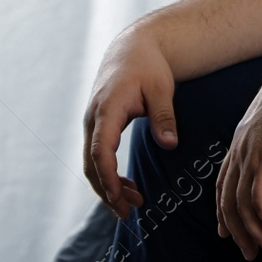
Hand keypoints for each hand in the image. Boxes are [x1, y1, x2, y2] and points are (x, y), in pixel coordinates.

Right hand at [82, 25, 179, 219]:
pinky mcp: (98, 126)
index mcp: (107, 109)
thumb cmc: (148, 67)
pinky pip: (97, 156)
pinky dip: (108, 174)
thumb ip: (163, 117)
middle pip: (91, 163)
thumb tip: (169, 145)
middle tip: (128, 213)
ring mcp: (93, 123)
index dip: (108, 177)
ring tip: (133, 204)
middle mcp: (93, 118)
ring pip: (92, 162)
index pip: (101, 150)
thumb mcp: (161, 89)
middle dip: (107, 190)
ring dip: (108, 185)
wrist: (132, 49)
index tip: (118, 198)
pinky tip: (125, 188)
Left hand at [215, 49, 261, 259]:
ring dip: (257, 234)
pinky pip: (261, 205)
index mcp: (241, 141)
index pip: (223, 183)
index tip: (227, 231)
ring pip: (243, 209)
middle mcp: (240, 151)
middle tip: (249, 254)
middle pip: (228, 202)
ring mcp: (251, 158)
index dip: (223, 210)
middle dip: (237, 232)